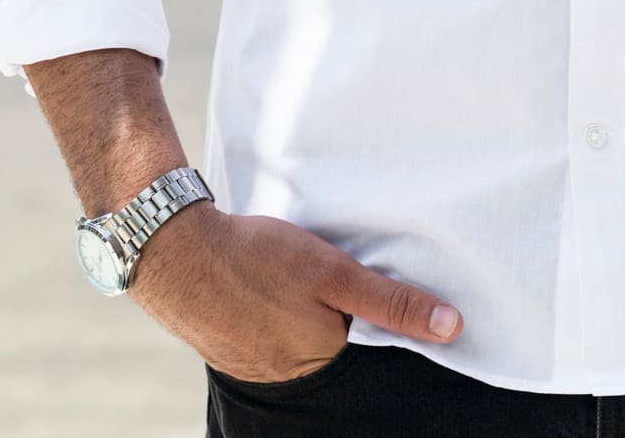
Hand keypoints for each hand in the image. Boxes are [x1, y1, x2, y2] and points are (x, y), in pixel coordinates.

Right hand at [124, 202, 464, 381]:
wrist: (174, 249)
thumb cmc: (257, 257)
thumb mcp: (334, 272)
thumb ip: (391, 301)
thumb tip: (451, 328)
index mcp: (319, 362)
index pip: (369, 350)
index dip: (379, 321)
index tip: (379, 293)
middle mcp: (287, 375)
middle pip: (336, 348)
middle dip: (343, 318)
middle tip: (331, 280)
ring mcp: (256, 365)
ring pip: (303, 341)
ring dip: (310, 314)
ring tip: (299, 280)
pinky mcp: (232, 347)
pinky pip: (272, 336)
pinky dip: (280, 314)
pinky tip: (274, 286)